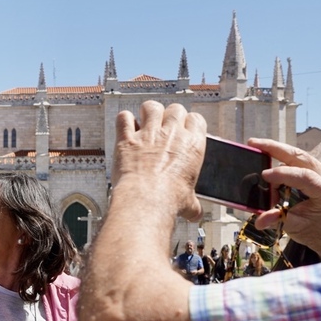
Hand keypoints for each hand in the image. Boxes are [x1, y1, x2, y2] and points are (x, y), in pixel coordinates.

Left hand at [113, 102, 205, 220]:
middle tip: (165, 128)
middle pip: (176, 109)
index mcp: (192, 145)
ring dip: (149, 112)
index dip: (189, 123)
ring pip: (152, 107)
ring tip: (146, 122)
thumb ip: (193, 204)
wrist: (146, 201)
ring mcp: (149, 134)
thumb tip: (196, 214)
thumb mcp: (189, 203)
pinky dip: (123, 120)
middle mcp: (172, 134)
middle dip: (170, 115)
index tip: (184, 131)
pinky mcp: (127, 139)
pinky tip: (125, 128)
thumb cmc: (169, 201)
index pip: (196, 120)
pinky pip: (124, 117)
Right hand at [245, 139, 320, 256]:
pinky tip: (269, 165)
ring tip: (259, 167)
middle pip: (299, 156)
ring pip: (297, 155)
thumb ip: (277, 220)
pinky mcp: (318, 169)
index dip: (282, 174)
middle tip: (253, 143)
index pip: (305, 177)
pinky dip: (281, 162)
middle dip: (274, 148)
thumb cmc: (317, 230)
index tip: (263, 175)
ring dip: (275, 157)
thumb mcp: (296, 228)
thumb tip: (259, 220)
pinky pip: (297, 161)